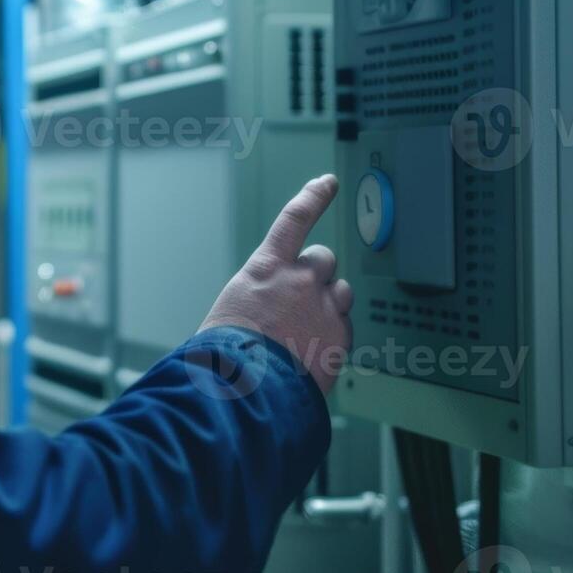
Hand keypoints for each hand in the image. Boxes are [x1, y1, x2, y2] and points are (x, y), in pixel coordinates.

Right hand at [197, 174, 353, 394]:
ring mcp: (324, 306)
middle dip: (316, 275)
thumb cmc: (226, 355)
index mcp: (265, 269)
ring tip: (307, 329)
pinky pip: (346, 326)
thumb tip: (267, 311)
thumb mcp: (232, 312)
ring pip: (341, 291)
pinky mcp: (342, 335)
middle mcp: (300, 279)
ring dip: (330, 302)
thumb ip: (260, 299)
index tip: (326, 183)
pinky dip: (334, 335)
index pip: (295, 218)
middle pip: (324, 260)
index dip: (314, 197)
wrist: (245, 389)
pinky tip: (313, 352)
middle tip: (301, 300)